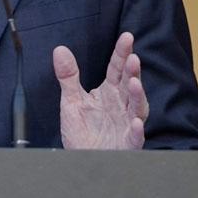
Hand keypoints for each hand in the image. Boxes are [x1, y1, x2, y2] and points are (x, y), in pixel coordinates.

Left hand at [54, 32, 148, 149]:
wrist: (82, 159)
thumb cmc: (82, 132)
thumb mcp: (70, 101)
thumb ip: (68, 76)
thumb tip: (59, 50)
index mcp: (109, 93)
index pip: (116, 69)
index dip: (122, 54)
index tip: (127, 37)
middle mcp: (121, 105)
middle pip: (129, 85)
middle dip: (132, 72)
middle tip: (133, 58)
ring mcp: (126, 124)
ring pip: (136, 108)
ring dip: (138, 96)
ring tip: (135, 83)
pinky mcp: (127, 143)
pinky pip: (134, 137)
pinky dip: (136, 130)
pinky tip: (135, 123)